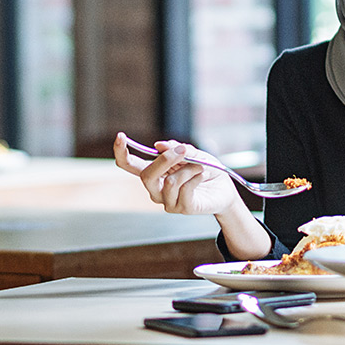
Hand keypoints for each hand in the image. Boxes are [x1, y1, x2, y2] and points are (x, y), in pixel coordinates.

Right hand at [113, 133, 244, 215]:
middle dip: (165, 160)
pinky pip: (185, 189)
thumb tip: (160, 146)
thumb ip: (177, 149)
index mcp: (154, 172)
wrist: (224, 187)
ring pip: (169, 182)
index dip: (121, 152)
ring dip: (189, 168)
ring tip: (200, 166)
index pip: (129, 165)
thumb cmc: (205, 169)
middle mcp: (156, 188)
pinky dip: (197, 177)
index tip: (120, 136)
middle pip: (146, 175)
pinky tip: (203, 175)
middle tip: (183, 150)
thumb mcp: (192, 153)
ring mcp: (167, 201)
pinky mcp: (182, 208)